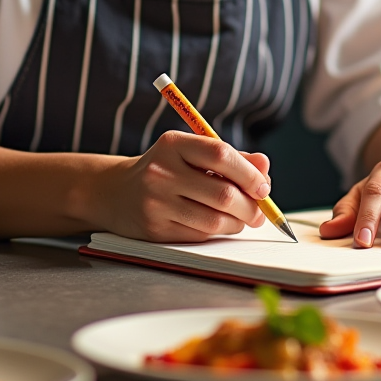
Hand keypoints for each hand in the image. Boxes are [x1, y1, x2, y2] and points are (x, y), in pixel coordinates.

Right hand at [94, 131, 271, 241]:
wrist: (115, 192)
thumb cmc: (165, 169)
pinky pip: (200, 236)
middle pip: (223, 193)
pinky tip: (219, 224)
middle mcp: (161, 172)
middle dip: (250, 206)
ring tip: (241, 218)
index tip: (263, 186)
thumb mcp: (191, 153)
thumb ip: (230, 157)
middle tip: (259, 211)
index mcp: (173, 144)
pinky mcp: (155, 230)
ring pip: (215, 221)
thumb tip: (265, 165)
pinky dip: (218, 232)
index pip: (221, 154)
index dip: (249, 173)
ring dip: (237, 223)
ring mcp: (156, 203)